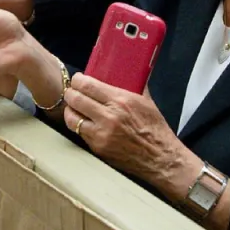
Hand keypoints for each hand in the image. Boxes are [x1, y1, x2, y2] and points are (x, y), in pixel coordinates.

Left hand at [62, 73, 191, 189]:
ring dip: (70, 110)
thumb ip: (134, 86)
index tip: (77, 79)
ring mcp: (101, 134)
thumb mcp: (146, 101)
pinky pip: (80, 133)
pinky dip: (78, 125)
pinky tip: (81, 121)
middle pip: (76, 100)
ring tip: (72, 107)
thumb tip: (129, 72)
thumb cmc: (155, 128)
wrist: (160, 157)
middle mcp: (108, 117)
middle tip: (71, 91)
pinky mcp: (98, 148)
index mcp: (121, 101)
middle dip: (70, 93)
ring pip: (72, 118)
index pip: (88, 86)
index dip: (78, 80)